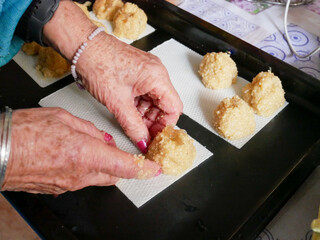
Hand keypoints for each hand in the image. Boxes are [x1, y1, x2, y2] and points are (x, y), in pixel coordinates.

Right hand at [2, 108, 160, 193]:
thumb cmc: (26, 131)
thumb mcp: (65, 118)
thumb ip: (90, 131)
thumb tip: (102, 139)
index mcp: (86, 154)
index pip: (126, 166)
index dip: (144, 169)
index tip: (155, 169)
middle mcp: (80, 174)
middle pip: (115, 175)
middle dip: (122, 165)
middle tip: (120, 152)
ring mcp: (70, 184)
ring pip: (100, 178)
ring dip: (104, 166)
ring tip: (92, 149)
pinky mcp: (60, 188)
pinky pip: (83, 181)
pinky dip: (87, 170)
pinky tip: (76, 156)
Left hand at [43, 1, 182, 151]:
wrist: (83, 48)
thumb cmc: (97, 64)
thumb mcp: (117, 102)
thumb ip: (133, 126)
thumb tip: (142, 140)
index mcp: (157, 76)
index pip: (174, 108)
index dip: (165, 126)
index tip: (154, 136)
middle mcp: (156, 72)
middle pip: (165, 105)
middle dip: (154, 122)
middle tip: (142, 134)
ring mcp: (148, 71)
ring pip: (155, 101)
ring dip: (145, 115)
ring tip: (132, 124)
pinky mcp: (138, 73)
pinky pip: (146, 93)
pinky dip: (139, 106)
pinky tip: (129, 112)